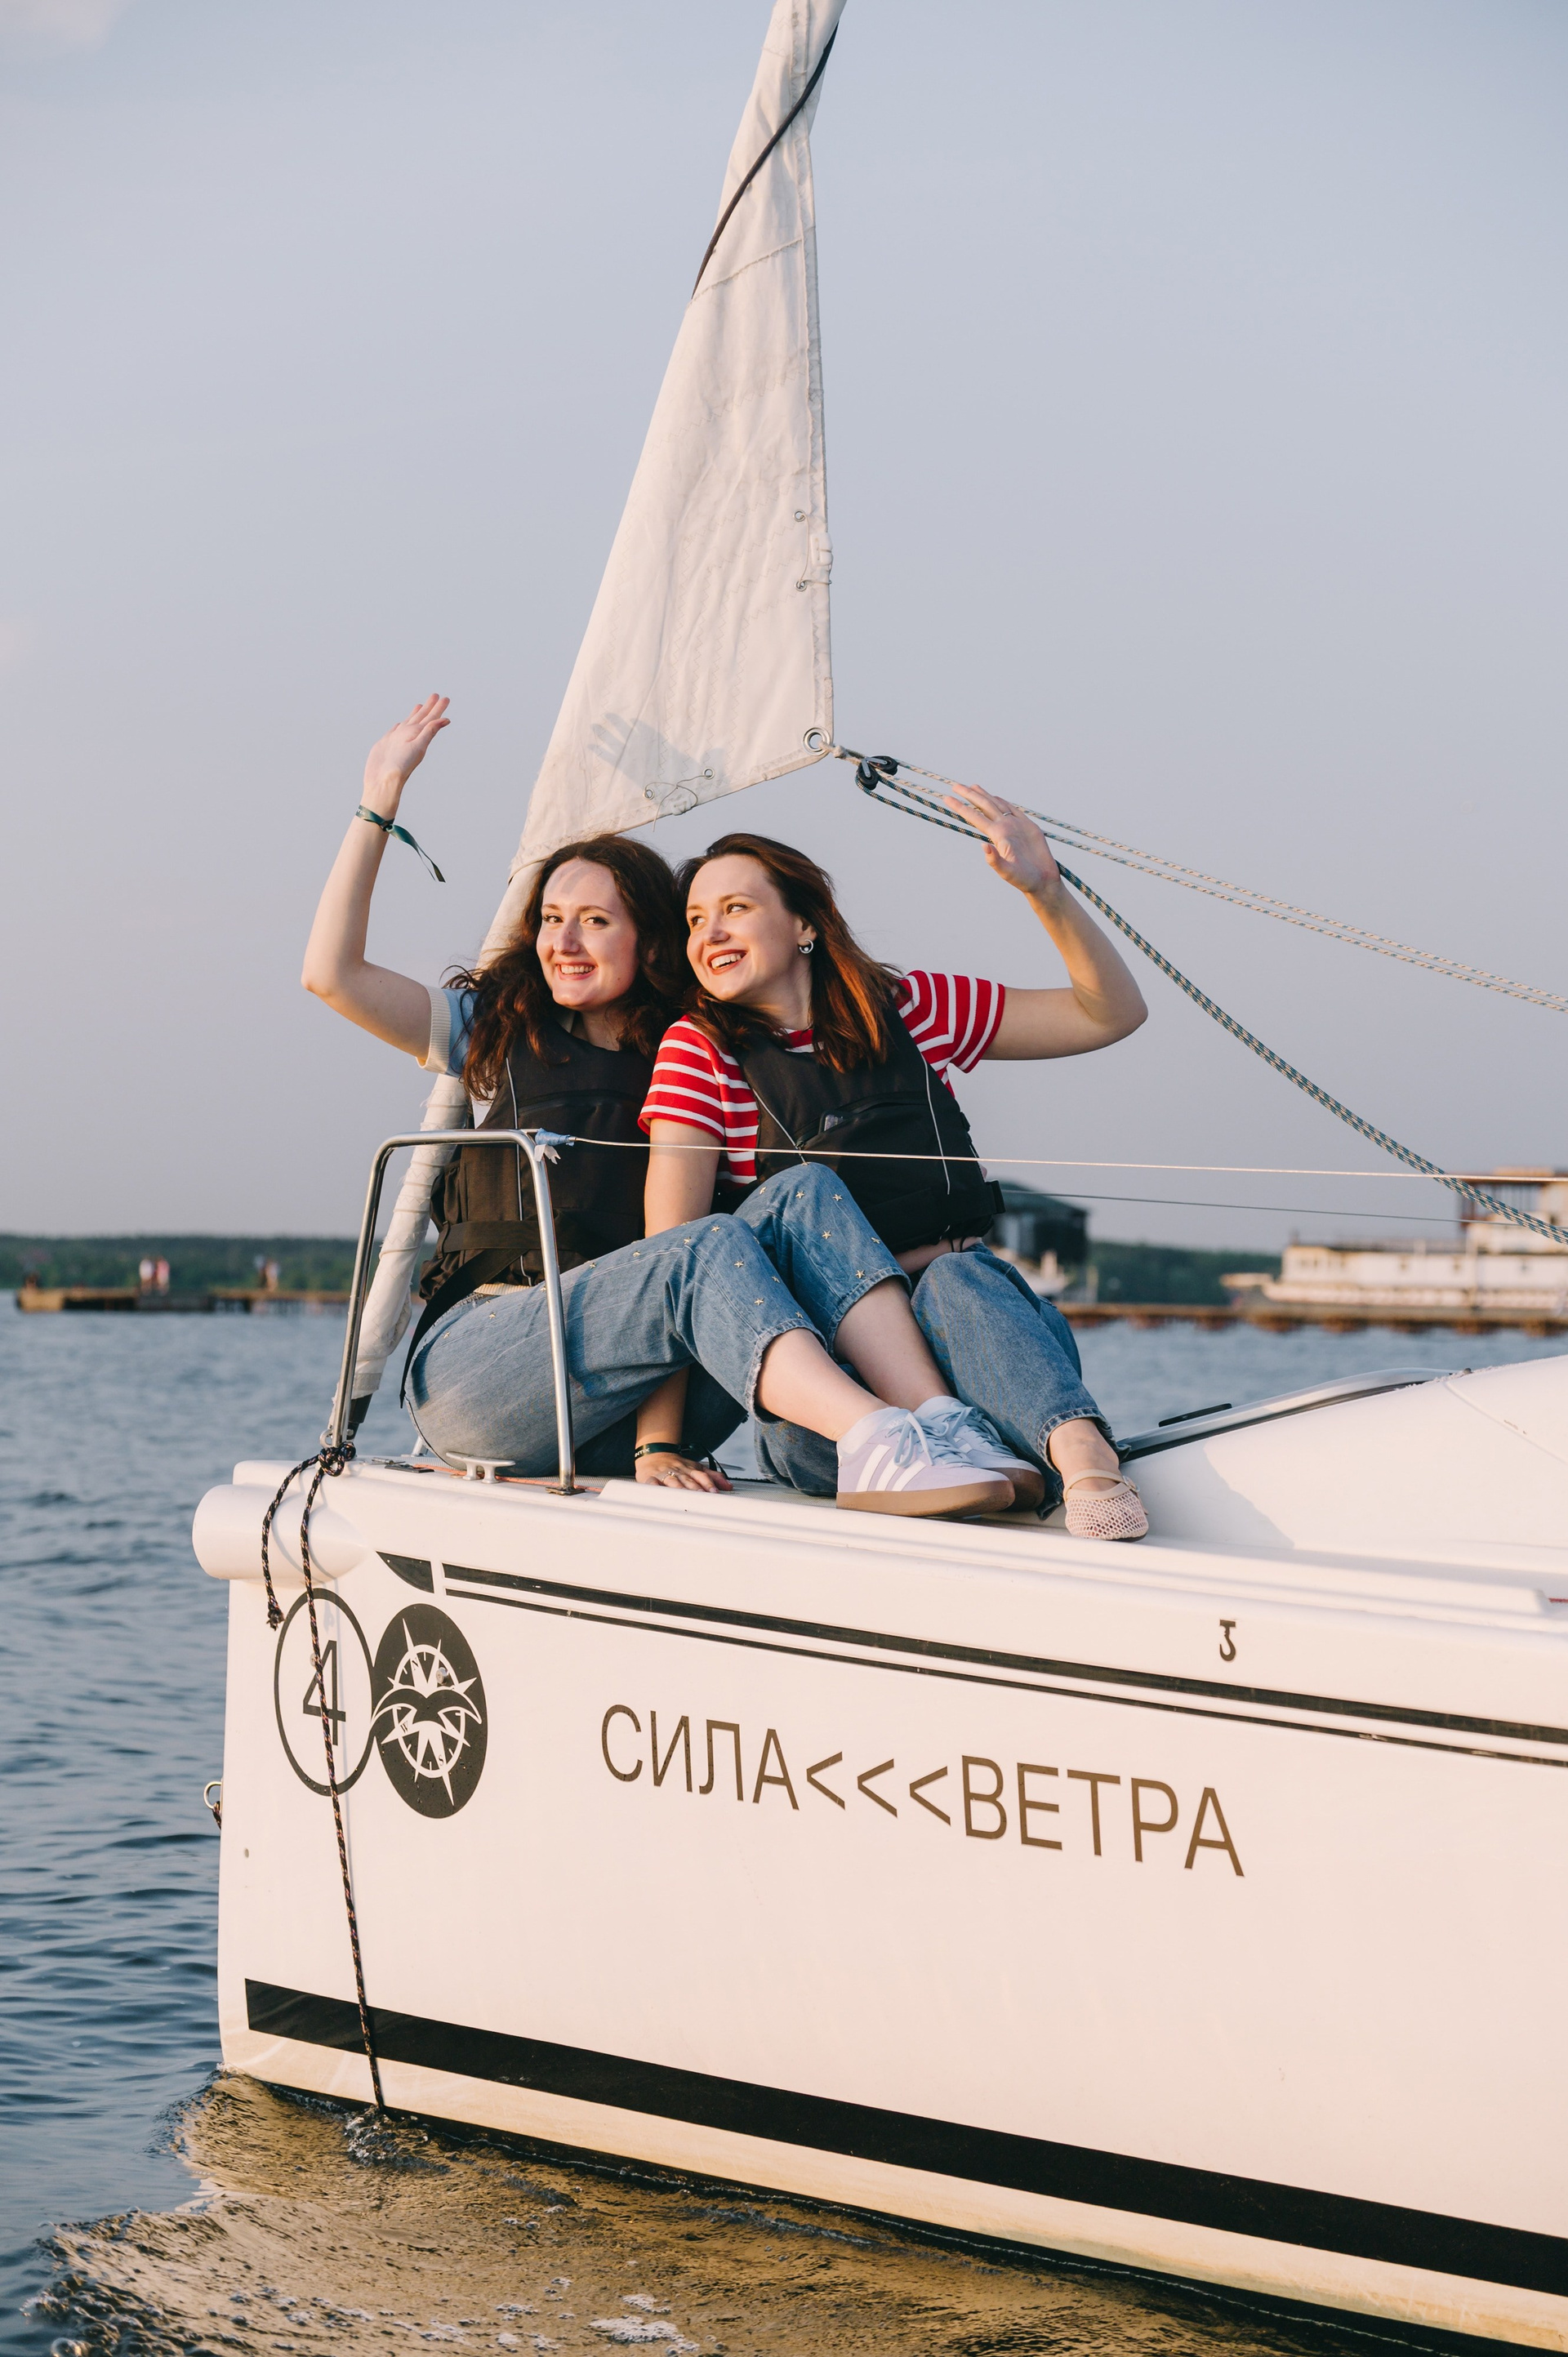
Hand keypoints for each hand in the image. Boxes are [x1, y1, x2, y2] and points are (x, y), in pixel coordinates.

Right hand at [362, 694, 449, 814]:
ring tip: (421, 705)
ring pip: (408, 722)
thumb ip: (429, 732)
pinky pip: (395, 730)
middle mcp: (410, 737)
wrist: (382, 780)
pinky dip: (400, 725)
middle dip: (429, 707)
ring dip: (415, 714)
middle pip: (422, 718)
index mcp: (419, 737)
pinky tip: (402, 722)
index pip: (431, 719)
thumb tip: (445, 720)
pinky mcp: (387, 743)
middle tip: (436, 695)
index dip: (438, 709)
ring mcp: (398, 739)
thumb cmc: (401, 766)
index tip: (445, 699)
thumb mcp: (417, 746)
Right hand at [634, 1450, 733, 1492]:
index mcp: (689, 1469)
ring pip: (673, 1482)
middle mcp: (678, 1471)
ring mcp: (664, 1474)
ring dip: (680, 1489)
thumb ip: (712, 1477)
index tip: (715, 1492)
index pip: (701, 1476)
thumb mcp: (696, 1467)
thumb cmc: (677, 1465)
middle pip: (688, 1480)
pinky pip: (652, 1482)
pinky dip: (655, 1487)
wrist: (654, 1453)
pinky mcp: (650, 1478)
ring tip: (686, 1498)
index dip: (708, 1484)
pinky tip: (658, 1492)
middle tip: (703, 1497)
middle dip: (696, 1489)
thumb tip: (729, 1486)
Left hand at [944, 781, 1061, 898]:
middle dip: (969, 795)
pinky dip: (1004, 802)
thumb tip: (984, 846)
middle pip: (983, 806)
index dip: (961, 807)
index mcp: (997, 835)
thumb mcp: (1007, 872)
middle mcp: (1003, 828)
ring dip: (984, 796)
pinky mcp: (1028, 826)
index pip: (974, 817)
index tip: (947, 798)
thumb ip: (995, 861)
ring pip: (996, 805)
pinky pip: (1014, 810)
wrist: (1042, 880)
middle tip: (955, 786)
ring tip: (973, 787)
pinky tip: (996, 798)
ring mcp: (1015, 826)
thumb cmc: (1023, 879)